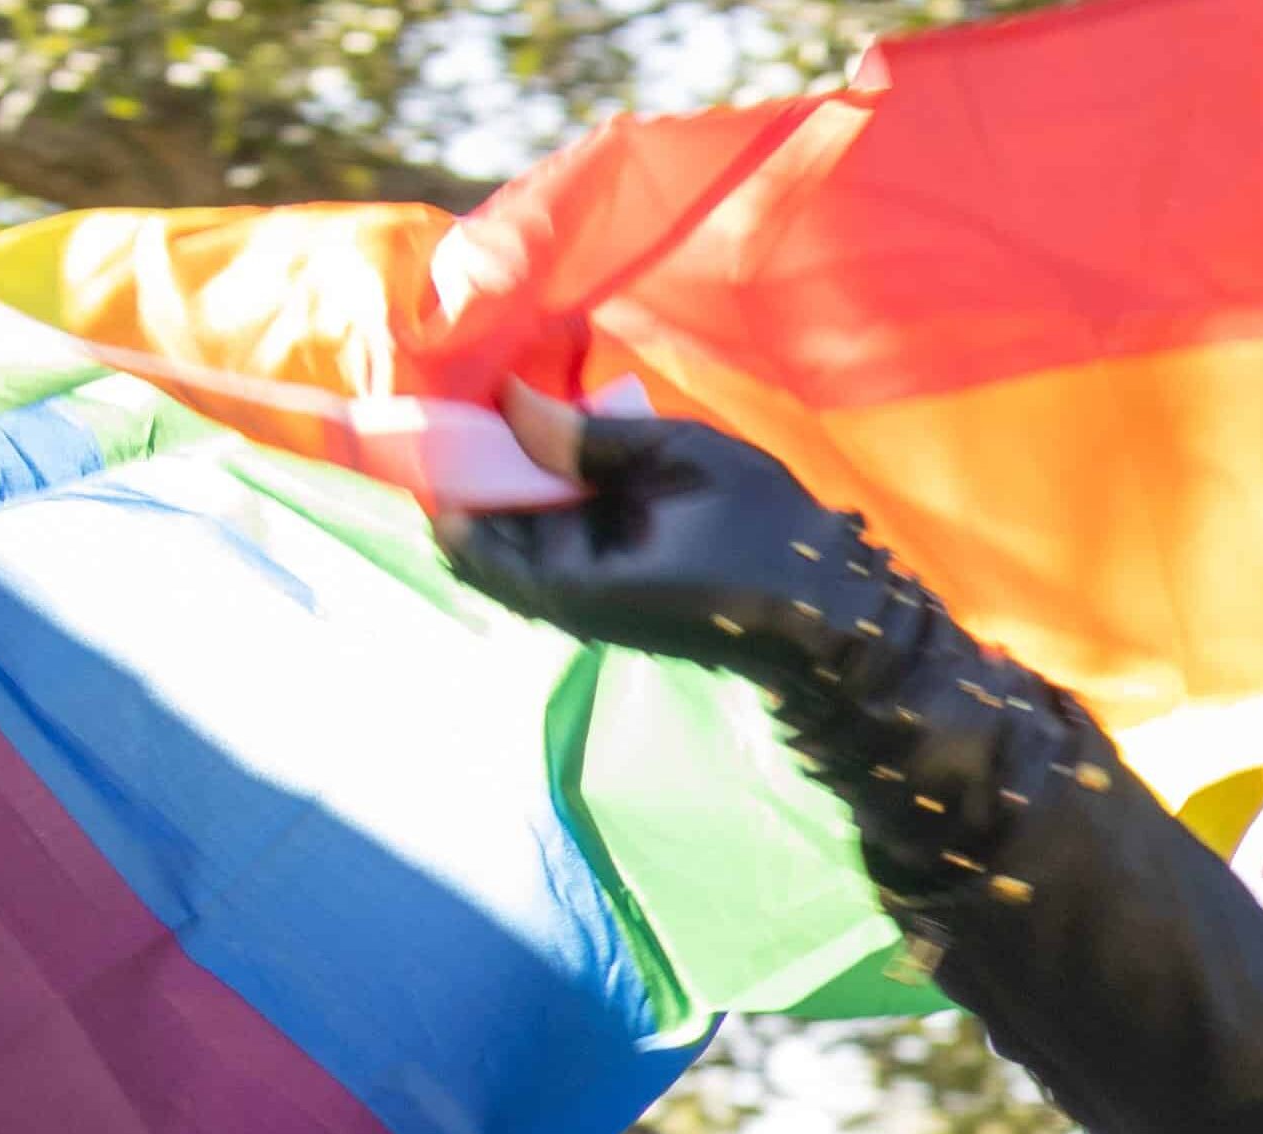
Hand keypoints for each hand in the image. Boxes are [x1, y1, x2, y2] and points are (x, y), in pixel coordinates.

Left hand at [443, 389, 882, 688]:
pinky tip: (548, 457)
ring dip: (500, 487)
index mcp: (566, 576)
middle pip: (475, 536)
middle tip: (473, 403)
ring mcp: (577, 602)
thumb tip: (509, 399)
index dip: (444, 470)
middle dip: (467, 474)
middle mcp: (557, 600)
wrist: (818, 604)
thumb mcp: (675, 455)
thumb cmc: (757, 526)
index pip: (464, 529)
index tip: (444, 409)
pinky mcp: (599, 594)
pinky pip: (536, 547)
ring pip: (503, 541)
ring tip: (509, 422)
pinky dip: (531, 503)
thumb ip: (585, 434)